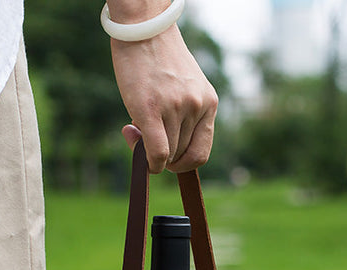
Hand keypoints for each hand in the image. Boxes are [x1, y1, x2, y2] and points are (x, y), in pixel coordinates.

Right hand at [110, 24, 217, 173]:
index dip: (183, 163)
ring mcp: (176, 108)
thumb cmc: (159, 60)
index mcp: (209, 103)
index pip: (201, 153)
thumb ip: (180, 118)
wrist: (144, 28)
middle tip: (145, 136)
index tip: (169, 159)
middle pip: (180, 155)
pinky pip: (157, 153)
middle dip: (162, 155)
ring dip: (149, 150)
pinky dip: (149, 163)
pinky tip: (139, 151)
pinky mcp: (152, 110)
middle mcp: (197, 106)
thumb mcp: (183, 88)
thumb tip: (159, 156)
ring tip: (137, 123)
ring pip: (167, 154)